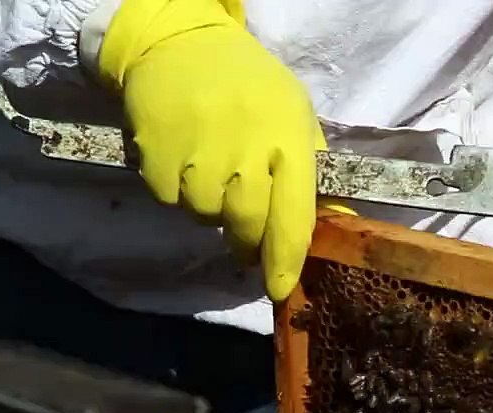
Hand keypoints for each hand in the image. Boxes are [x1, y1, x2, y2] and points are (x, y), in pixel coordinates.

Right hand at [97, 0, 324, 300]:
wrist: (180, 44)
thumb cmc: (251, 87)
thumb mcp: (295, 117)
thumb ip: (311, 175)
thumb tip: (335, 228)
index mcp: (288, 140)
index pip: (292, 216)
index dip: (285, 259)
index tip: (280, 288)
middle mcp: (245, 149)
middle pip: (246, 225)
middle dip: (247, 239)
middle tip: (245, 232)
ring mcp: (198, 152)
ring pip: (206, 216)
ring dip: (211, 208)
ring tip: (214, 171)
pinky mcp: (157, 154)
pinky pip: (171, 200)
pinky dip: (178, 190)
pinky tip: (186, 158)